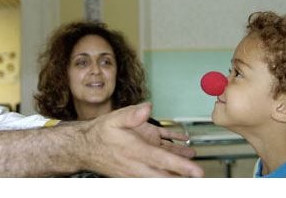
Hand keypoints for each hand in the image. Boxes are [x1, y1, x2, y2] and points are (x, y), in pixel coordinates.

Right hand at [80, 103, 203, 176]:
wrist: (85, 148)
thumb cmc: (100, 134)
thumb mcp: (113, 120)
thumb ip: (131, 115)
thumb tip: (147, 108)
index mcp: (135, 151)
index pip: (162, 161)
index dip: (181, 167)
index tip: (196, 171)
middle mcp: (139, 163)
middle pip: (166, 174)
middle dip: (183, 177)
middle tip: (200, 177)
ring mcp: (140, 166)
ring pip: (164, 171)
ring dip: (179, 168)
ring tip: (194, 162)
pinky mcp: (139, 165)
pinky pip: (159, 164)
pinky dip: (172, 157)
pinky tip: (183, 147)